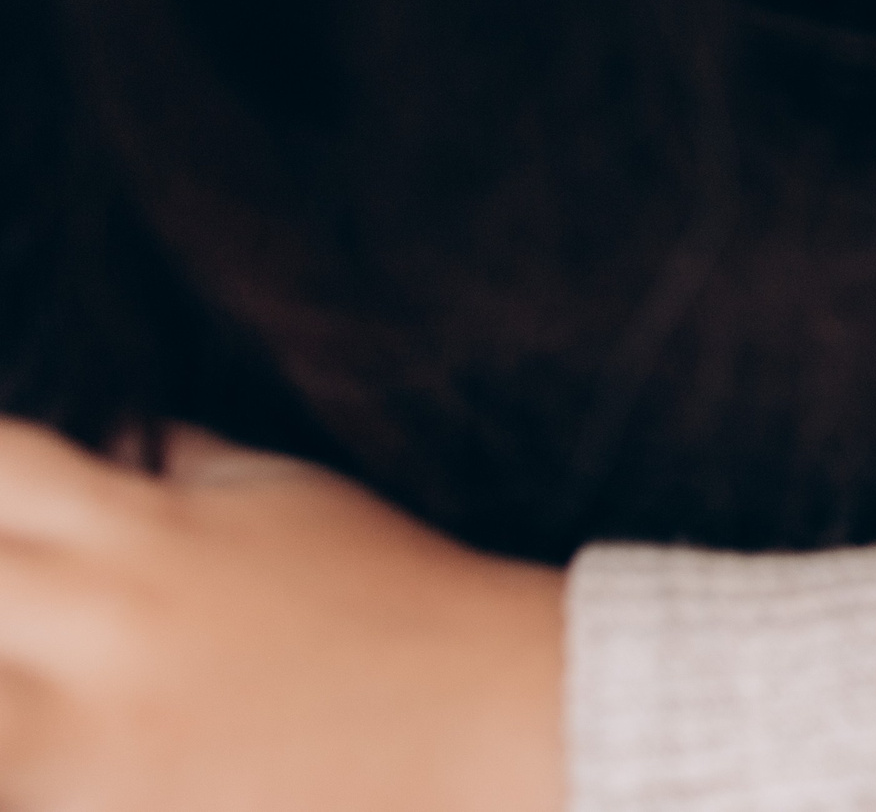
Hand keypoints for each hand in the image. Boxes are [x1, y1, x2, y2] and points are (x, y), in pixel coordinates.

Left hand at [0, 420, 563, 811]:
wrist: (488, 713)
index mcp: (142, 534)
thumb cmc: (396, 596)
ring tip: (46, 683)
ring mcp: (94, 751)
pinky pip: (31, 788)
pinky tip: (79, 760)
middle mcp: (102, 633)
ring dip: (8, 691)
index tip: (9, 503)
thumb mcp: (285, 495)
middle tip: (35, 614)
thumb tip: (99, 437)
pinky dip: (38, 773)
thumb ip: (174, 465)